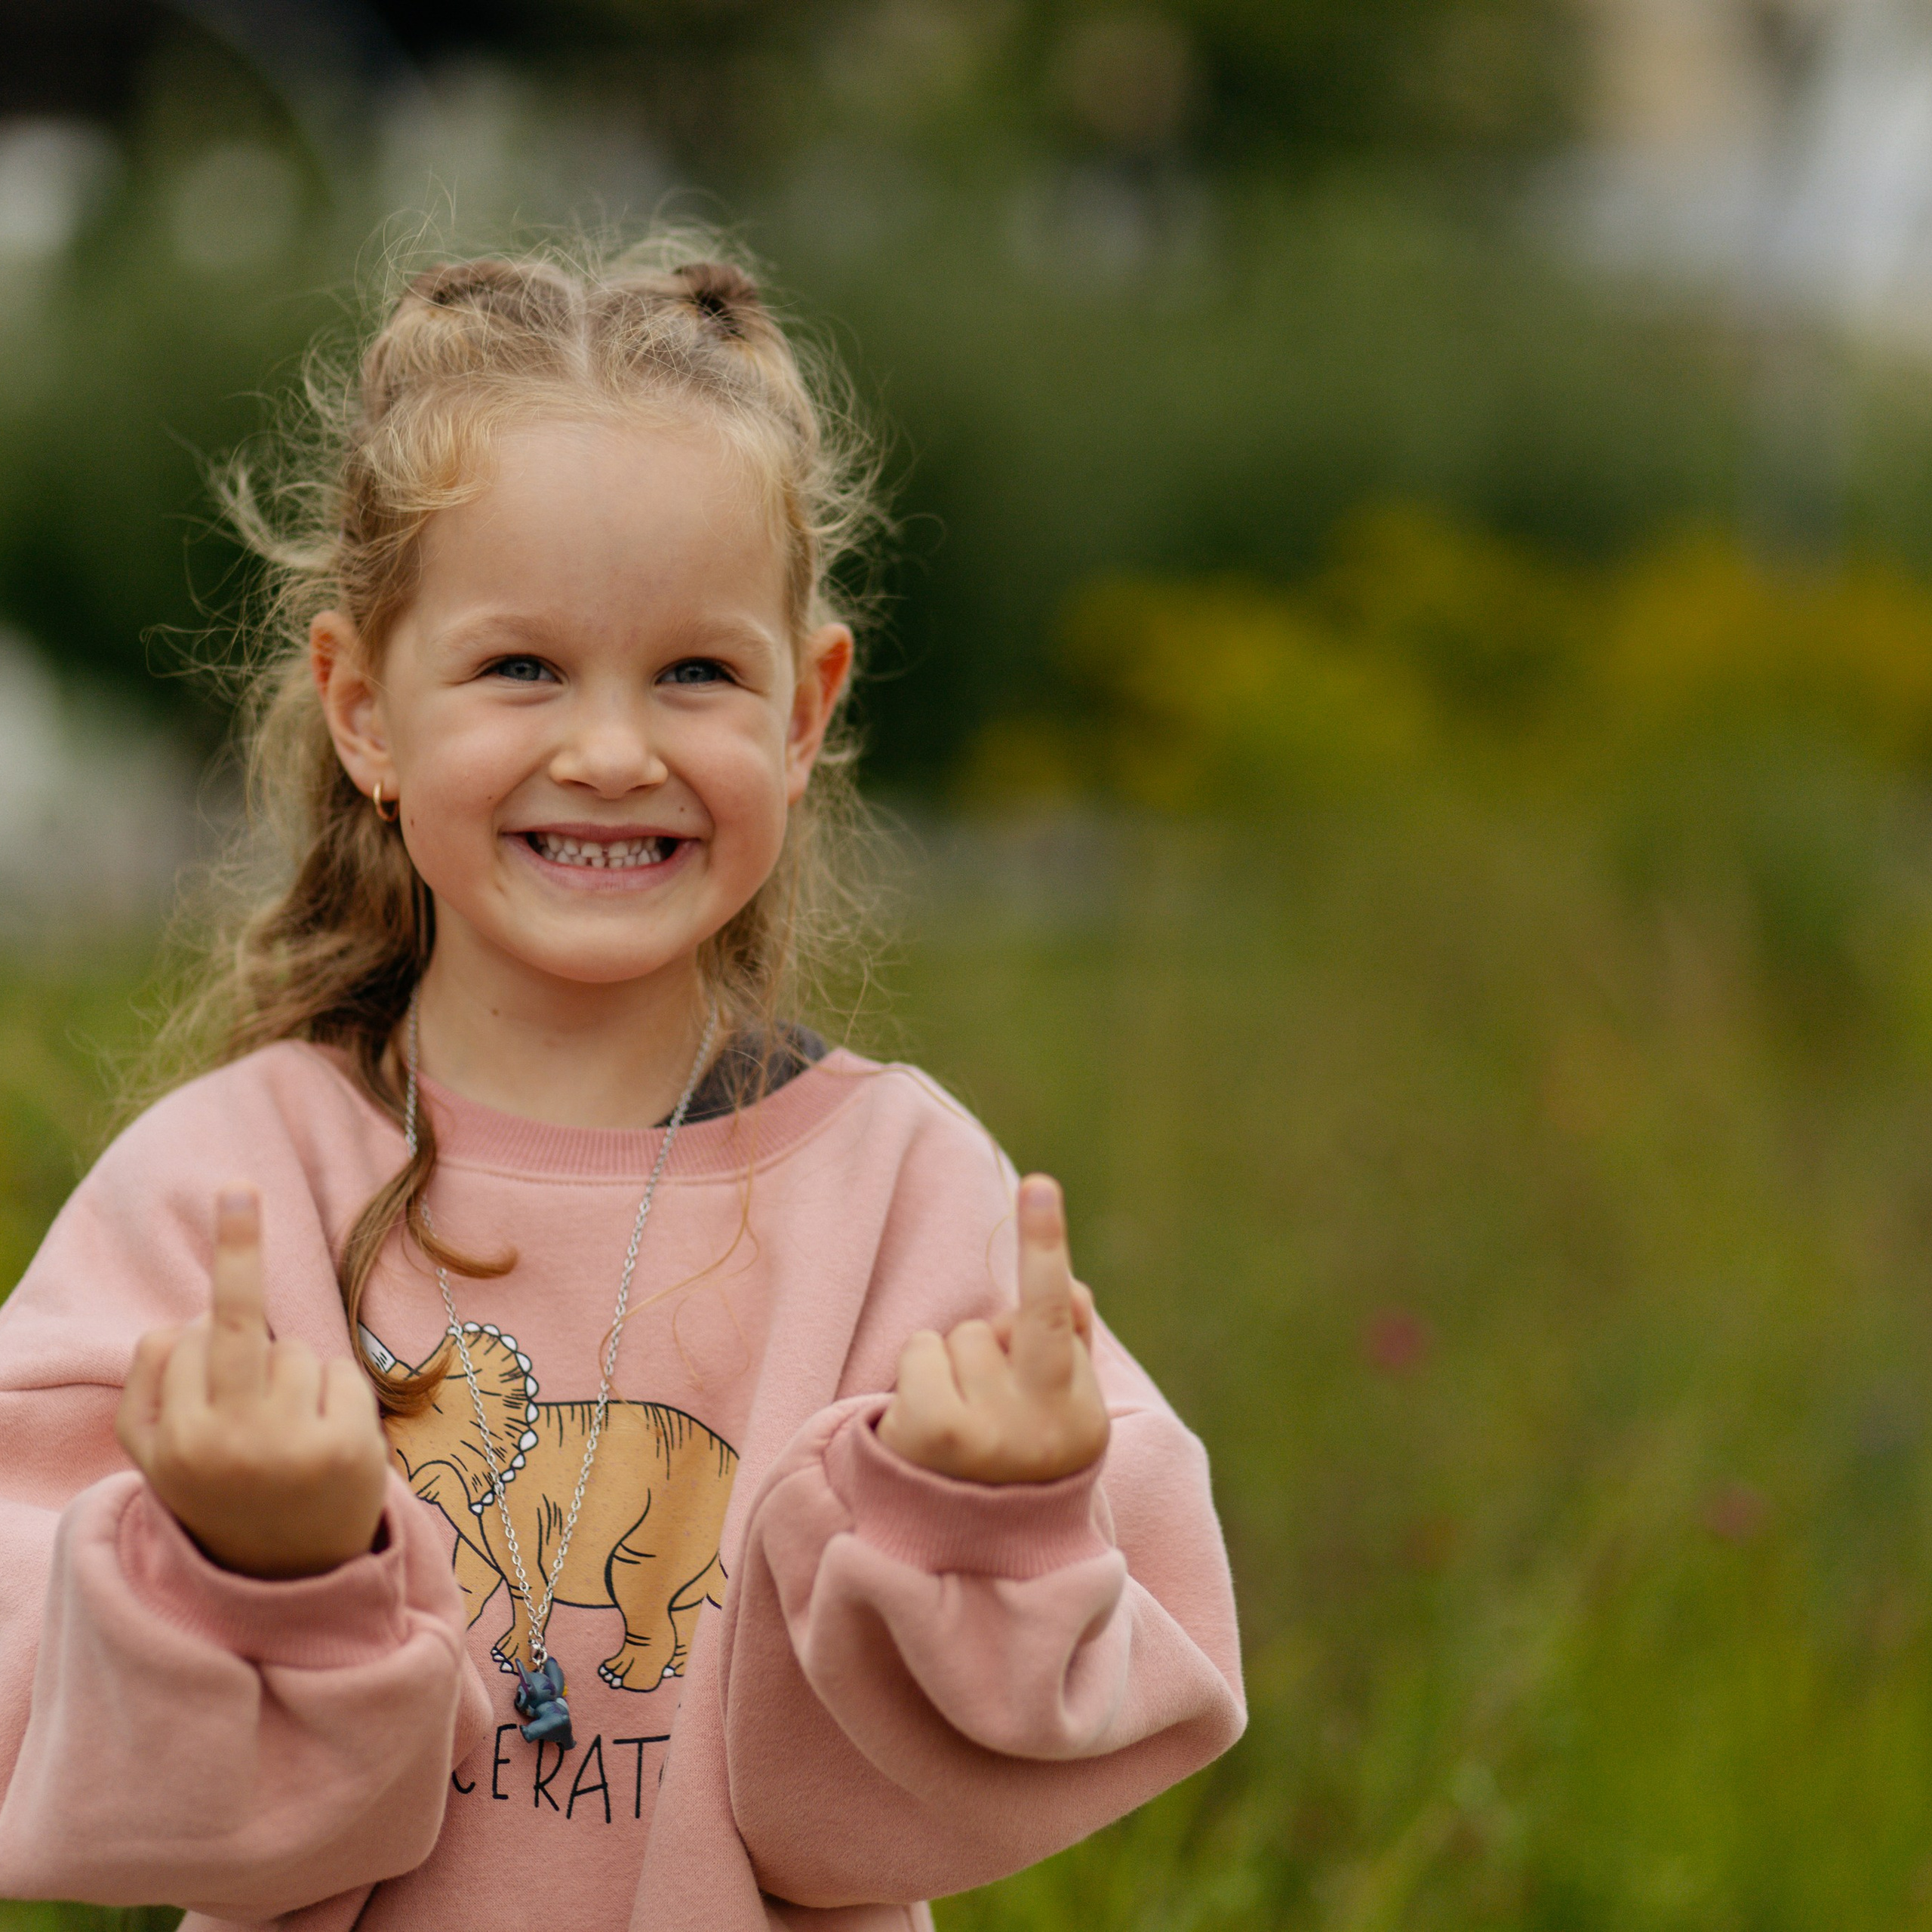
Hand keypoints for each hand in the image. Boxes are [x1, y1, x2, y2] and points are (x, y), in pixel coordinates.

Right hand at [115, 1187, 390, 1579]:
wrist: (287, 1577)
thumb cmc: (220, 1491)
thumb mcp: (161, 1458)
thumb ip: (150, 1391)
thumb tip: (179, 1321)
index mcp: (171, 1445)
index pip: (178, 1342)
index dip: (195, 1330)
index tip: (221, 1213)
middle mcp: (223, 1446)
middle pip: (233, 1325)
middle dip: (236, 1251)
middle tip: (238, 1187)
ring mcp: (287, 1448)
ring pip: (294, 1350)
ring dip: (294, 1373)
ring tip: (287, 1436)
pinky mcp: (348, 1449)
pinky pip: (339, 1373)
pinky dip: (336, 1393)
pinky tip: (325, 1442)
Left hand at [878, 1174, 1109, 1483]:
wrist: (962, 1564)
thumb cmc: (1012, 1470)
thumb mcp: (1056, 1418)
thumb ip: (1068, 1350)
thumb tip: (1072, 1287)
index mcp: (1082, 1421)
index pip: (1060, 1316)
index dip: (1045, 1244)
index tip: (1037, 1184)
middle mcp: (1041, 1429)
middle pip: (1005, 1323)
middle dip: (992, 1339)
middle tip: (987, 1407)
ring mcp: (987, 1435)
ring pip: (961, 1335)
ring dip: (953, 1369)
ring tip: (957, 1428)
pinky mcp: (935, 1433)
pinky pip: (922, 1350)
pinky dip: (919, 1377)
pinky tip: (926, 1430)